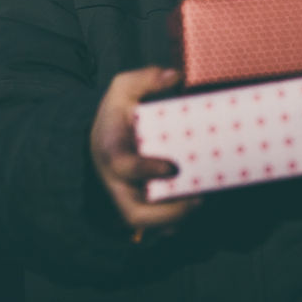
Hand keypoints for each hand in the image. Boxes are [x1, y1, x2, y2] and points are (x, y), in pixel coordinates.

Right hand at [90, 67, 201, 241]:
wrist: (101, 139)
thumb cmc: (117, 114)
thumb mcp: (123, 89)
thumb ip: (145, 78)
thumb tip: (175, 76)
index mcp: (112, 150)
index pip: (124, 167)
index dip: (147, 170)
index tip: (174, 168)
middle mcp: (116, 181)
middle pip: (133, 213)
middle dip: (166, 213)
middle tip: (196, 200)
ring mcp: (125, 196)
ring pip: (145, 224)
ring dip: (174, 220)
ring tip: (200, 203)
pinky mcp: (135, 204)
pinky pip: (152, 225)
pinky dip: (172, 223)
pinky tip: (193, 207)